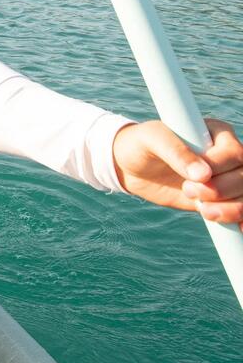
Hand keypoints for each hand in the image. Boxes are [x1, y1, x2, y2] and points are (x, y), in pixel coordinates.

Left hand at [112, 119, 242, 226]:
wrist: (131, 167)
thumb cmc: (141, 144)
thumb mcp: (153, 140)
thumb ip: (176, 152)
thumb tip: (203, 175)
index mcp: (216, 133)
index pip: (234, 152)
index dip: (218, 168)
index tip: (196, 177)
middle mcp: (226, 156)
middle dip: (221, 190)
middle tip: (188, 190)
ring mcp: (225, 179)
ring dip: (232, 209)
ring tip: (204, 211)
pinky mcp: (220, 200)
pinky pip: (240, 210)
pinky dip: (240, 220)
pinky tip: (238, 229)